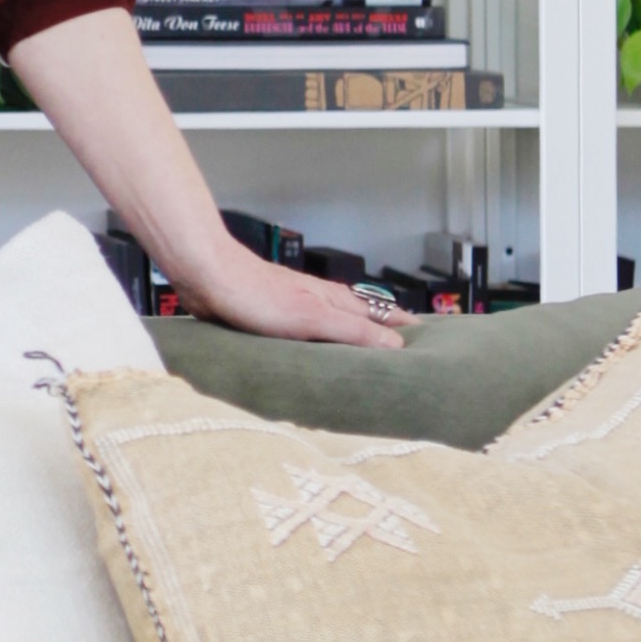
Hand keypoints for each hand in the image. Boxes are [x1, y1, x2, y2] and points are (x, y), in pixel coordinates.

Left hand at [182, 243, 406, 351]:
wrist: (210, 278)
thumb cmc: (258, 295)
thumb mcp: (313, 319)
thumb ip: (353, 332)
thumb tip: (397, 346)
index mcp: (337, 301)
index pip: (383, 316)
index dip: (405, 330)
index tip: (430, 344)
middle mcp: (323, 303)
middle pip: (363, 321)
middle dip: (384, 337)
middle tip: (407, 358)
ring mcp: (300, 309)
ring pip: (337, 328)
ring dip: (353, 343)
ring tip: (369, 363)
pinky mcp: (276, 319)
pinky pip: (309, 337)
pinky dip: (322, 348)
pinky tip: (317, 359)